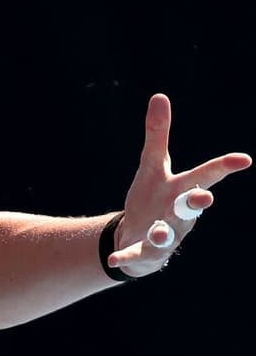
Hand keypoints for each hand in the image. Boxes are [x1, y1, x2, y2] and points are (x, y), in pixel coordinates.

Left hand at [110, 93, 251, 276]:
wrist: (138, 235)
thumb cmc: (153, 197)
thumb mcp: (152, 165)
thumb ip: (157, 134)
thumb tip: (159, 95)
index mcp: (182, 189)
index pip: (206, 175)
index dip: (224, 166)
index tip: (244, 159)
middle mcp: (178, 214)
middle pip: (190, 208)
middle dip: (196, 203)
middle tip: (203, 198)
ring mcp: (164, 234)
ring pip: (168, 234)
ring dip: (163, 232)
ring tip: (157, 229)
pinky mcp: (145, 251)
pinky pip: (136, 255)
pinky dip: (126, 256)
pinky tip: (113, 259)